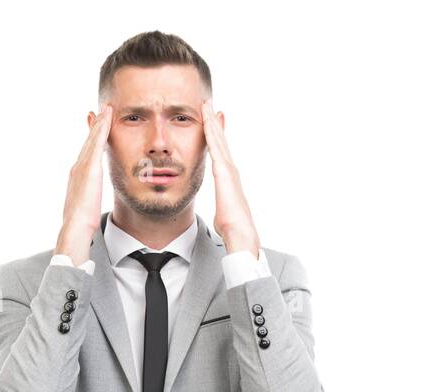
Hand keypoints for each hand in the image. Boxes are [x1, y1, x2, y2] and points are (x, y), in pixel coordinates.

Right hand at [54, 104, 112, 265]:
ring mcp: (82, 166)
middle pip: (88, 143)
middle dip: (93, 126)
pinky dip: (101, 128)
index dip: (90, 140)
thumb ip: (89, 203)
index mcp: (78, 178)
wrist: (75, 227)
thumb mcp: (86, 209)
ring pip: (92, 139)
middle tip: (97, 111)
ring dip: (99, 122)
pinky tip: (107, 117)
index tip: (94, 129)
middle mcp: (78, 168)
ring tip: (105, 109)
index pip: (87, 154)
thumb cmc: (81, 224)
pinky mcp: (90, 167)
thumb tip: (90, 208)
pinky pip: (97, 142)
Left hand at [201, 99, 259, 256]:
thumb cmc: (232, 228)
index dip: (217, 137)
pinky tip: (205, 118)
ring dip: (212, 120)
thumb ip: (223, 209)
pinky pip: (215, 145)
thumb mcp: (224, 215)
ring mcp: (228, 169)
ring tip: (207, 104)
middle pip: (221, 141)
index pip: (221, 153)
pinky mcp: (224, 171)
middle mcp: (230, 170)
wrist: (240, 233)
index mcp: (229, 179)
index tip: (213, 124)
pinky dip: (210, 130)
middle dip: (215, 122)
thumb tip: (223, 216)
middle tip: (210, 105)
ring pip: (218, 138)